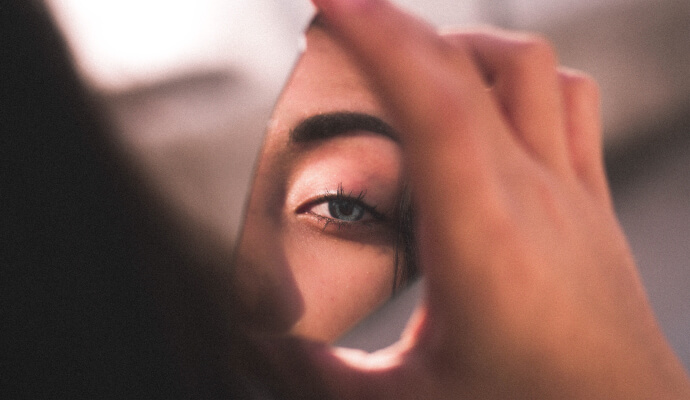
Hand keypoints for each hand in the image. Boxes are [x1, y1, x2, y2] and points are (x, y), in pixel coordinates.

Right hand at [260, 1, 689, 397]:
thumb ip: (318, 373)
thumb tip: (260, 343)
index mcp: (481, 243)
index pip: (433, 104)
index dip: (378, 36)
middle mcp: (533, 199)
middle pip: (469, 68)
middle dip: (393, 25)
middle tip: (336, 23)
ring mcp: (571, 192)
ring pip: (531, 67)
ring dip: (463, 44)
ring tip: (411, 60)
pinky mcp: (590, 200)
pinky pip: (569, 102)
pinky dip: (520, 76)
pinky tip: (487, 102)